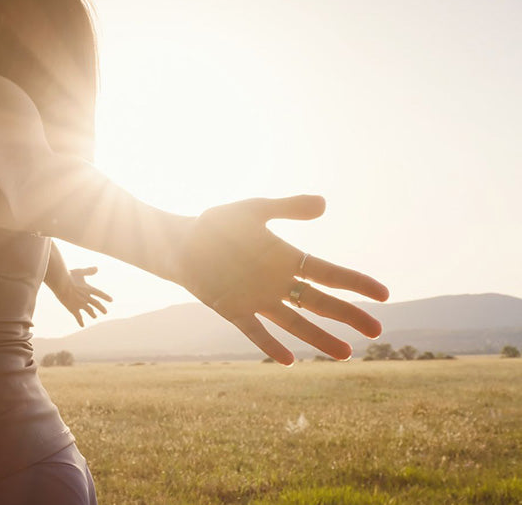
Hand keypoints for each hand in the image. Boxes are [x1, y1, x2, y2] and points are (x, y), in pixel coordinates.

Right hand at [53, 266, 113, 326]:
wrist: (61, 283)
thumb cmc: (69, 276)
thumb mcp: (80, 272)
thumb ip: (89, 271)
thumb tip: (97, 268)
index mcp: (89, 289)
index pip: (100, 294)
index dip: (106, 297)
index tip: (111, 300)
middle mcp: (87, 298)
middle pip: (97, 304)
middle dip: (102, 308)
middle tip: (105, 312)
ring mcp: (81, 304)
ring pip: (90, 311)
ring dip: (93, 314)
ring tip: (95, 316)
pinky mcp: (73, 309)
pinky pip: (78, 317)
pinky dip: (80, 321)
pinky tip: (82, 325)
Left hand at [175, 195, 387, 364]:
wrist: (180, 242)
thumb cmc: (217, 224)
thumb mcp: (253, 210)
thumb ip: (287, 207)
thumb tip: (324, 204)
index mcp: (286, 259)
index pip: (329, 274)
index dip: (356, 284)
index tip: (383, 294)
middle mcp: (278, 283)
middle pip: (320, 303)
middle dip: (348, 316)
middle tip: (377, 331)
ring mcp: (257, 299)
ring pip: (295, 323)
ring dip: (319, 338)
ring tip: (346, 354)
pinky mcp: (234, 311)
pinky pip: (256, 332)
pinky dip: (271, 345)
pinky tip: (290, 360)